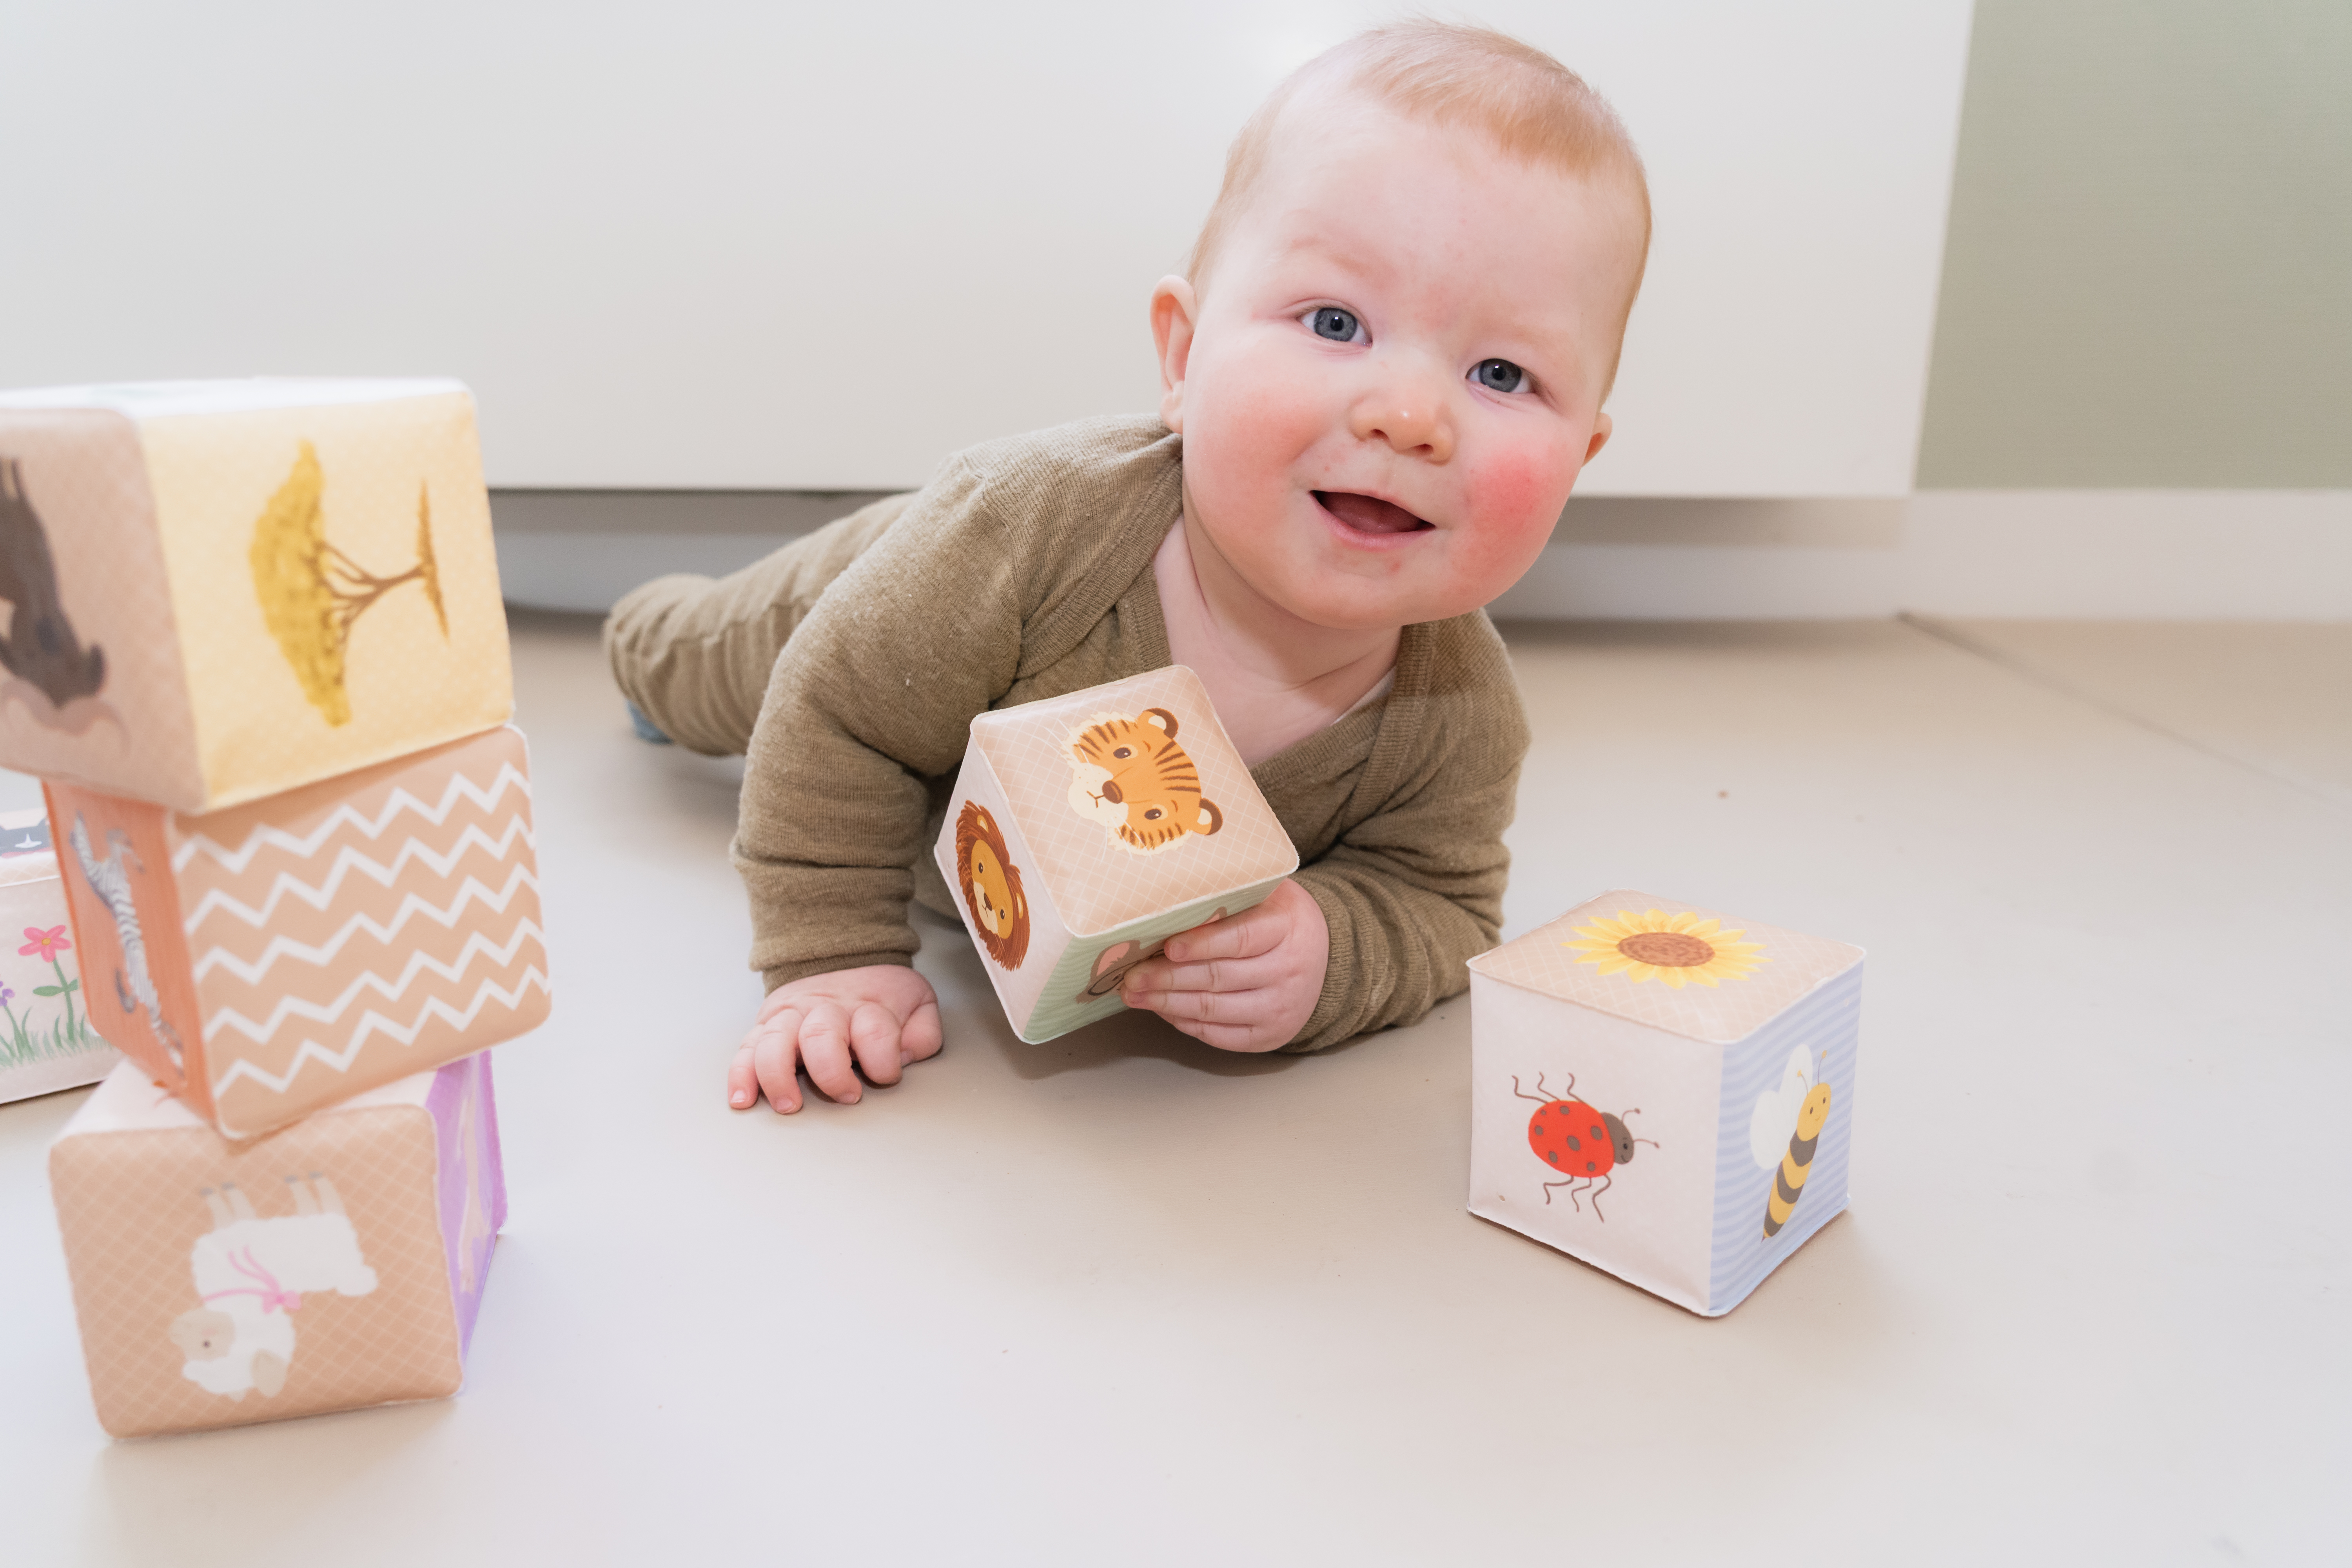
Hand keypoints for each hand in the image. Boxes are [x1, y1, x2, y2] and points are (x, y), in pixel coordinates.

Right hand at [729, 965, 942, 1112]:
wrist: (847, 962)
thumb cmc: (883, 999)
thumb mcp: (918, 1005)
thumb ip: (922, 1033)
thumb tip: (904, 1056)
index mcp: (866, 1004)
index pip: (875, 1032)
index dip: (884, 1060)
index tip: (887, 1075)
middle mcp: (825, 1008)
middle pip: (821, 1035)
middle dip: (832, 1072)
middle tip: (846, 1096)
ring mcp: (791, 1016)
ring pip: (775, 1041)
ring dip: (779, 1076)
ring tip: (789, 1104)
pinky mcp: (766, 1026)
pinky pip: (746, 1050)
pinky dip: (740, 1075)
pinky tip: (742, 1099)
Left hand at [1120, 878, 1327, 1051]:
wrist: (1322, 956)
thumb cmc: (1277, 918)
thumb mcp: (1264, 894)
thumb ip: (1226, 896)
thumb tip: (1166, 905)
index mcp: (1287, 927)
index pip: (1241, 939)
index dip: (1202, 944)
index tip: (1168, 946)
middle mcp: (1288, 971)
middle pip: (1219, 978)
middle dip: (1168, 978)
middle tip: (1132, 975)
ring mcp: (1280, 1008)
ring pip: (1213, 1009)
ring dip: (1167, 1003)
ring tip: (1134, 994)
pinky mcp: (1269, 1035)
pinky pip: (1219, 1035)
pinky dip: (1185, 1022)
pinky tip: (1162, 1009)